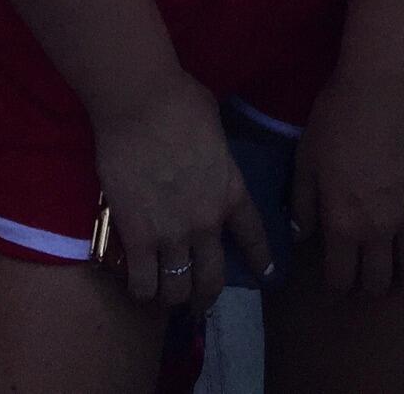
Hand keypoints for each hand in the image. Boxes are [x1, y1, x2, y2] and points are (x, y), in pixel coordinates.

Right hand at [92, 73, 272, 314]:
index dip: (260, 259)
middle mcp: (206, 222)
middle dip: (206, 297)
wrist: (140, 101)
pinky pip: (143, 283)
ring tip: (165, 297)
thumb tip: (204, 151)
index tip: (266, 275)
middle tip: (198, 304)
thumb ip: (215, 154)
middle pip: (213, 279)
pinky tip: (138, 287)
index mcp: (230, 190)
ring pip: (177, 289)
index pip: (253, 235)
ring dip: (173, 297)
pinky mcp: (137, 236)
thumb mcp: (215, 127)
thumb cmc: (180, 100)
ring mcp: (171, 233)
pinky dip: (142, 290)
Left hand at [291, 65, 403, 295]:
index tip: (334, 278)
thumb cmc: (336, 117)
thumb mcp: (306, 158)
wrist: (382, 83)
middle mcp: (381, 228)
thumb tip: (303, 236)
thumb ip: (303, 203)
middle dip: (368, 285)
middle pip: (379, 281)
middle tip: (362, 273)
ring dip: (402, 271)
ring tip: (394, 262)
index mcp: (344, 223)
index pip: (341, 278)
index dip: (336, 285)